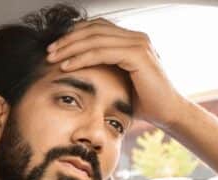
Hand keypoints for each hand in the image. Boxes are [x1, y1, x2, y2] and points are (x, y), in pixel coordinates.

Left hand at [46, 18, 191, 128]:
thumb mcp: (121, 82)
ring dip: (70, 48)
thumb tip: (81, 70)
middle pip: (94, 29)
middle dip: (68, 39)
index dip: (75, 35)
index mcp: (133, 40)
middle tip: (49, 51)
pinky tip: (67, 66)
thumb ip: (106, 70)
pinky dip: (82, 58)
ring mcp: (138, 43)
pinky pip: (102, 52)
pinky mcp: (137, 54)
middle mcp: (137, 37)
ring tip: (53, 58)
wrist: (168, 114)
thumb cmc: (145, 102)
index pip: (97, 28)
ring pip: (95, 38)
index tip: (56, 49)